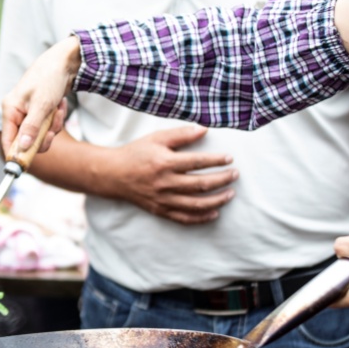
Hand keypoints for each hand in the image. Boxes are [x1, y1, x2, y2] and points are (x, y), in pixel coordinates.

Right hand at [1, 37, 77, 156]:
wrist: (64, 63)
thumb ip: (31, 128)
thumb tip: (22, 148)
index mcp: (10, 110)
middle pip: (26, 141)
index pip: (8, 140)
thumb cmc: (49, 79)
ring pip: (40, 134)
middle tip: (52, 129)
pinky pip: (47, 126)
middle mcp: (16, 113)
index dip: (16, 154)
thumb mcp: (41, 105)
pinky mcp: (39, 112)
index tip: (26, 165)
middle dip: (43, 136)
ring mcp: (28, 113)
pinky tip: (60, 105)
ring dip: (53, 125)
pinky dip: (56, 119)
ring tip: (58, 109)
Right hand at [108, 126, 236, 224]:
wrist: (113, 174)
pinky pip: (184, 218)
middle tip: (235, 174)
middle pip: (201, 184)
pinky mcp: (160, 210)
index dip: (216, 160)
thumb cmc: (136, 153)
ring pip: (196, 204)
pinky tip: (214, 213)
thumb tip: (204, 130)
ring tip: (230, 194)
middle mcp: (165, 183)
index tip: (229, 158)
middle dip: (222, 180)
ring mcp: (163, 199)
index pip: (197, 162)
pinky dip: (201, 218)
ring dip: (217, 200)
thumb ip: (181, 134)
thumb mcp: (156, 138)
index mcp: (165, 163)